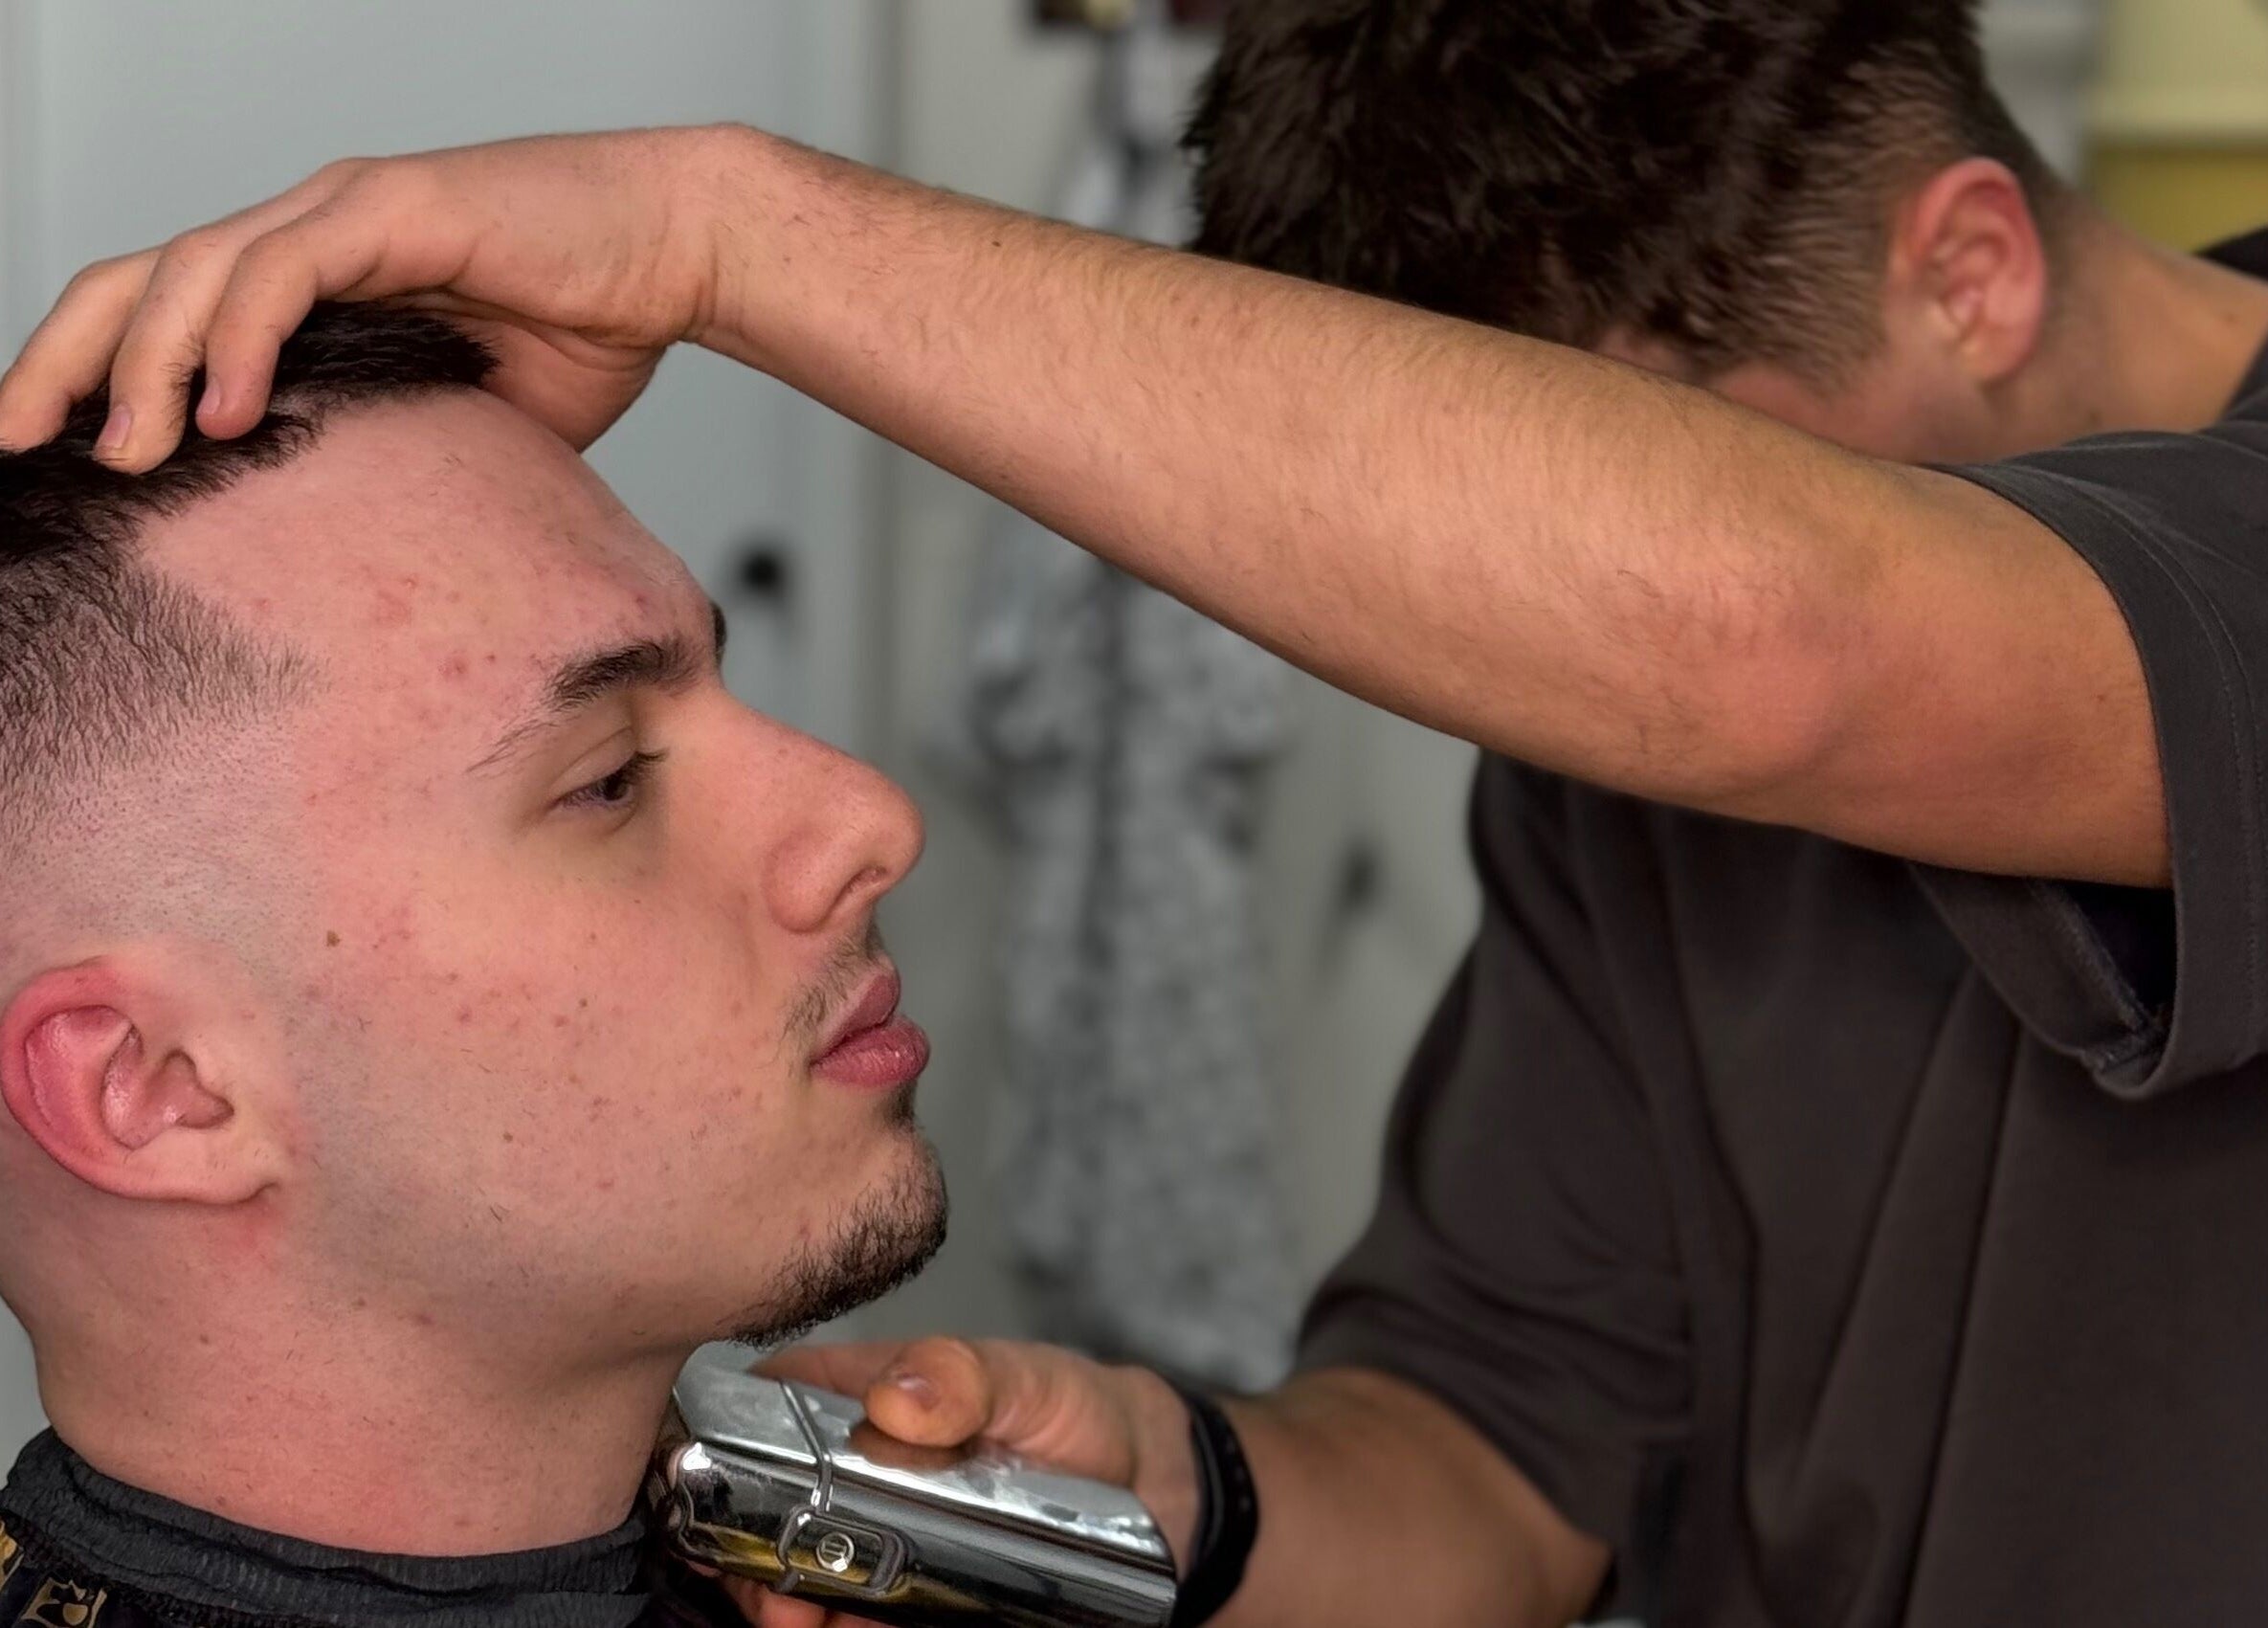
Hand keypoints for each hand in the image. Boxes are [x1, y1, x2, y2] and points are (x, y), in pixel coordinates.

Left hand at [0, 127, 745, 468]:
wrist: (679, 253)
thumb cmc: (592, 329)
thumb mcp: (466, 423)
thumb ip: (395, 461)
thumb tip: (350, 557)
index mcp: (311, 276)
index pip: (163, 312)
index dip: (91, 376)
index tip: (48, 459)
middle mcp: (304, 232)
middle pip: (134, 280)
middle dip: (61, 364)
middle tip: (15, 446)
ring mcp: (339, 212)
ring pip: (188, 270)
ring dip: (138, 365)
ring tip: (121, 454)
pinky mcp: (388, 209)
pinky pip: (280, 271)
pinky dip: (237, 340)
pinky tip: (218, 409)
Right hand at [713, 1337, 1200, 1627]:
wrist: (1151, 1491)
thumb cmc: (1075, 1411)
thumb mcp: (1027, 1378)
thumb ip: (965, 1375)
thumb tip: (896, 1395)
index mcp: (859, 1397)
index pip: (755, 1409)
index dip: (723, 1453)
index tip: (730, 1504)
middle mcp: (852, 1471)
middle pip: (759, 1519)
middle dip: (756, 1564)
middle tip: (785, 1602)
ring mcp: (874, 1540)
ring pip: (798, 1584)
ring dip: (797, 1613)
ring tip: (825, 1625)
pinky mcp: (906, 1598)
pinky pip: (856, 1622)